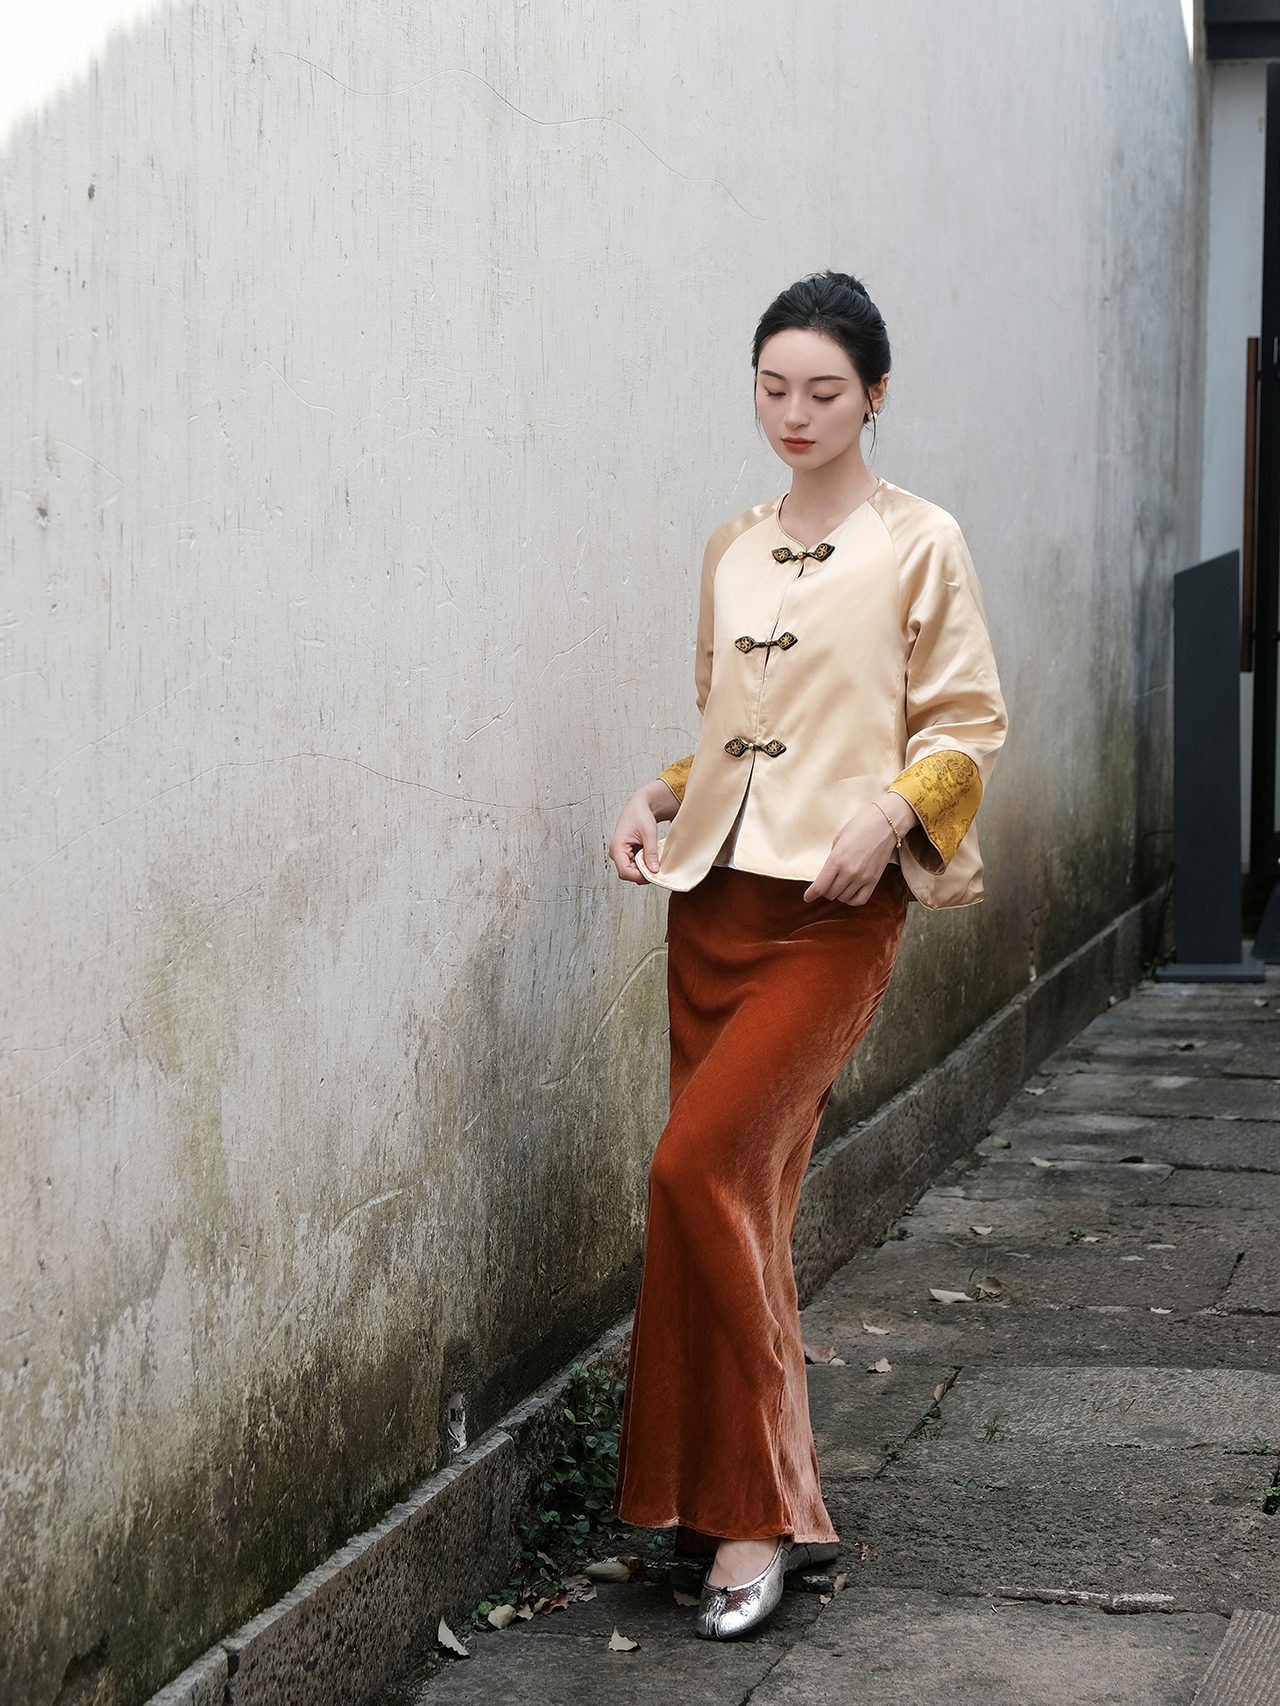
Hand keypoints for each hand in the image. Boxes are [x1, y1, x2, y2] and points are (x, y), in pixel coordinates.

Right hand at [609, 779, 680, 884]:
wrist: (639, 806)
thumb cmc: (640, 815)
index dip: (639, 876)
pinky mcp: (626, 854)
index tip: (653, 874)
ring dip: (644, 869)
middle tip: (657, 869)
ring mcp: (621, 854)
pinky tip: (651, 858)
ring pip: (631, 871)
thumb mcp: (649, 833)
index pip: (625, 871)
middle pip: (627, 874)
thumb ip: (651, 852)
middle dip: (642, 874)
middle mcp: (616, 852)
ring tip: (654, 861)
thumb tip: (654, 870)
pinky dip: (644, 865)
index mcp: (617, 847)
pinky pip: (634, 866)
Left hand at [803, 794, 918, 905]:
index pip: (820, 887)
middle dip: (825, 891)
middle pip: (830, 894)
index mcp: (836, 860)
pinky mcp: (874, 880)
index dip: (811, 895)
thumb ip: (832, 858)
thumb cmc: (860, 826)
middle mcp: (849, 872)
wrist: (885, 823)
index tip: (807, 897)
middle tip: (825, 885)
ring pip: (844, 898)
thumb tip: (828, 873)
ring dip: (838, 894)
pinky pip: (860, 900)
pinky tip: (850, 893)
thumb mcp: (838, 840)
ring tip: (839, 886)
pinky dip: (852, 900)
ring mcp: (863, 877)